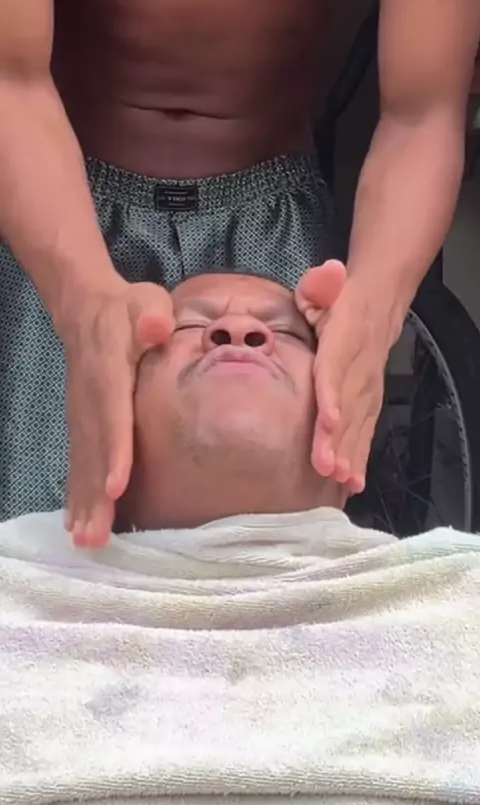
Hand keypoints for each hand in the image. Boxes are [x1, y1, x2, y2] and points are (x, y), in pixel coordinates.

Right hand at [63, 279, 173, 546]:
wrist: (85, 309)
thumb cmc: (127, 309)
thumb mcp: (145, 301)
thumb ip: (152, 315)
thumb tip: (158, 329)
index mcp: (108, 370)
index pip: (112, 413)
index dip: (114, 449)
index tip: (117, 485)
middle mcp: (90, 399)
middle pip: (92, 451)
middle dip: (95, 495)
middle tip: (96, 537)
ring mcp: (81, 414)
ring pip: (82, 463)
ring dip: (84, 503)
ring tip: (87, 541)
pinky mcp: (81, 424)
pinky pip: (78, 463)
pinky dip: (78, 495)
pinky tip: (78, 524)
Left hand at [295, 261, 391, 492]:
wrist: (379, 304)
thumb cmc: (338, 300)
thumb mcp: (325, 287)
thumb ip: (321, 285)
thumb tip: (329, 274)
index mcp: (343, 340)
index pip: (335, 370)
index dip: (334, 396)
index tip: (330, 421)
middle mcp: (359, 369)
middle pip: (348, 406)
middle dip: (339, 440)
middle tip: (329, 469)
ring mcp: (368, 387)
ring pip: (359, 424)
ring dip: (351, 454)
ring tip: (342, 481)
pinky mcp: (370, 400)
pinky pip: (365, 429)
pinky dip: (361, 455)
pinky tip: (354, 481)